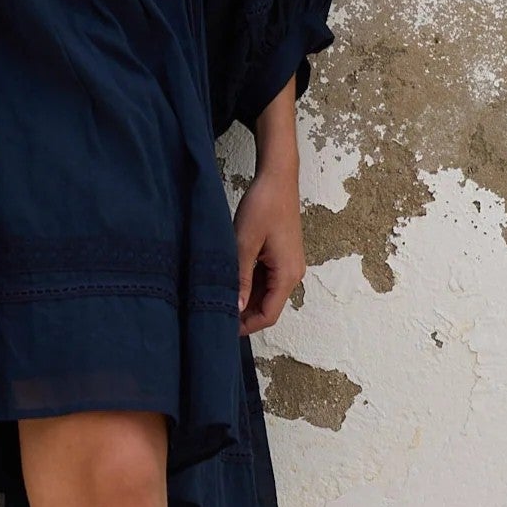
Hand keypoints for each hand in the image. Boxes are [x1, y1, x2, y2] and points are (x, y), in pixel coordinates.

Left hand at [233, 165, 305, 336]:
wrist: (277, 178)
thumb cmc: (263, 205)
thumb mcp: (244, 244)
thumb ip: (240, 279)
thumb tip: (235, 309)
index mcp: (287, 274)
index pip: (268, 315)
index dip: (246, 326)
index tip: (221, 327)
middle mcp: (292, 274)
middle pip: (267, 307)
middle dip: (243, 314)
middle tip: (214, 314)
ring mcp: (287, 265)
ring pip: (264, 294)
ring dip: (244, 299)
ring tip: (217, 297)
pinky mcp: (280, 257)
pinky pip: (265, 279)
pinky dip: (248, 284)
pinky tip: (229, 280)